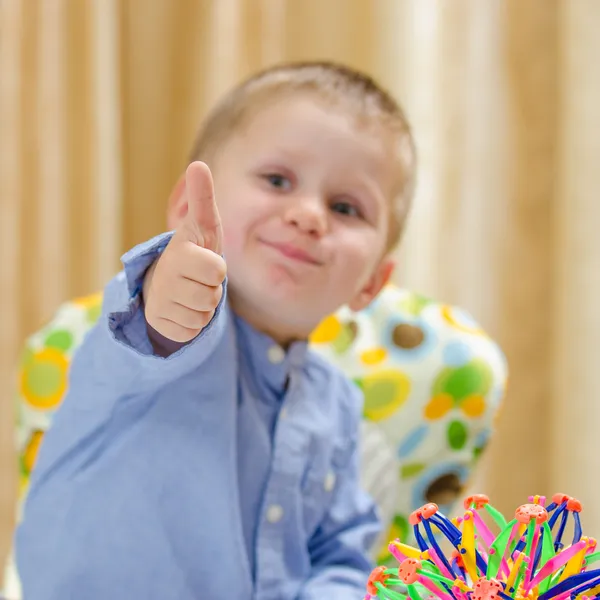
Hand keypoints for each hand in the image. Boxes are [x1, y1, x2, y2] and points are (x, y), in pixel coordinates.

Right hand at [143, 161, 225, 343]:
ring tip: (190, 292)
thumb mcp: (202, 226)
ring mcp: (160, 304)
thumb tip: (198, 164)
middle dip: (211, 290)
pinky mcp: (160, 326)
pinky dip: (192, 323)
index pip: (217, 271)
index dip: (217, 269)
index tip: (203, 260)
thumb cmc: (193, 251)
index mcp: (179, 254)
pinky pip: (191, 332)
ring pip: (202, 317)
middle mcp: (165, 279)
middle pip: (211, 298)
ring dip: (203, 308)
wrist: (166, 281)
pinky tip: (181, 309)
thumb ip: (202, 199)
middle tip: (199, 279)